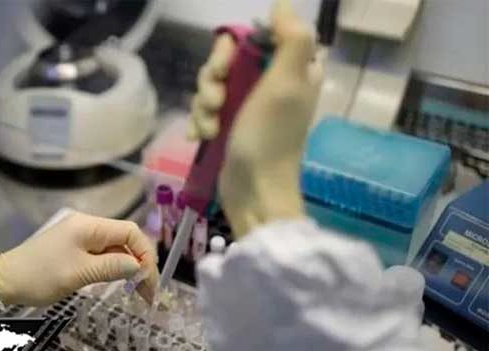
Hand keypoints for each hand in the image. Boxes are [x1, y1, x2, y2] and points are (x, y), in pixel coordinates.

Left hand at [0, 212, 157, 305]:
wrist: (4, 281)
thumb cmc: (39, 276)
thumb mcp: (79, 274)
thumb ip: (111, 268)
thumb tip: (139, 267)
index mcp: (89, 226)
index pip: (130, 232)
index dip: (145, 254)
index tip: (149, 280)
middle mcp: (88, 227)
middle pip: (126, 241)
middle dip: (141, 265)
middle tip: (149, 294)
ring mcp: (81, 239)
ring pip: (116, 251)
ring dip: (130, 270)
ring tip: (140, 294)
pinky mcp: (75, 250)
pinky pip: (103, 257)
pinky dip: (115, 271)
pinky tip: (122, 285)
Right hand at [188, 0, 322, 238]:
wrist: (254, 192)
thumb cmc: (270, 138)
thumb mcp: (287, 84)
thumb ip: (291, 38)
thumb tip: (282, 3)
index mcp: (292, 68)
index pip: (256, 36)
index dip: (233, 46)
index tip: (225, 64)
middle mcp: (270, 83)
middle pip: (227, 59)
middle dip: (212, 79)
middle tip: (216, 100)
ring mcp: (248, 106)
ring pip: (212, 85)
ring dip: (204, 105)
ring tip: (210, 128)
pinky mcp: (229, 126)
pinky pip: (205, 110)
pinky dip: (200, 122)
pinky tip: (199, 137)